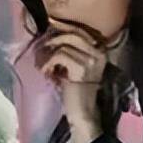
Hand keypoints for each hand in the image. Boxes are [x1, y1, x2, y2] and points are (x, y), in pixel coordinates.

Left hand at [36, 20, 109, 142]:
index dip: (62, 28)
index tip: (49, 29)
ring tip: (42, 64)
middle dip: (53, 39)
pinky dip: (48, 62)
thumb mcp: (74, 68)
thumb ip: (69, 52)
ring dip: (48, 53)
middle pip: (72, 33)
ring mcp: (91, 60)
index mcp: (100, 51)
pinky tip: (46, 72)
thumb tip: (51, 36)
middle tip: (41, 48)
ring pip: (64, 44)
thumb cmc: (75, 93)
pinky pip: (60, 55)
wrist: (83, 115)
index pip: (79, 31)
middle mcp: (98, 53)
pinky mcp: (81, 68)